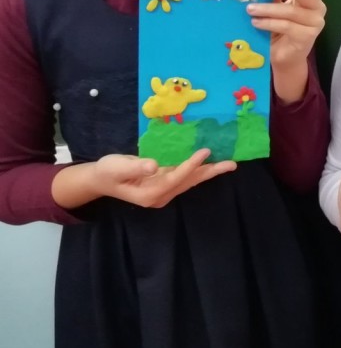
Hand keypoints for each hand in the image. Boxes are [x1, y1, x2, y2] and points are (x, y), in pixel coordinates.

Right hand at [91, 149, 235, 207]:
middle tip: (232, 164)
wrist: (101, 180)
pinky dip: (199, 170)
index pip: (175, 178)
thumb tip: (153, 165)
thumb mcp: (116, 167)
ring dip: (209, 171)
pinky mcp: (166, 185)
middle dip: (210, 172)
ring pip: (190, 181)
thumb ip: (135, 167)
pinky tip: (210, 163)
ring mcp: (164, 192)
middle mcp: (160, 196)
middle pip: (189, 183)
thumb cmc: (107, 172)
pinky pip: (186, 177)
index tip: (205, 151)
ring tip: (228, 164)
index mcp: (149, 193)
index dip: (190, 165)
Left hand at [249, 0, 326, 102]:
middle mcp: (317, 7)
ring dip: (267, 9)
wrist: (285, 58)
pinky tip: (256, 23)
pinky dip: (268, 23)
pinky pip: (286, 26)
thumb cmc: (280, 30)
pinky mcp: (308, 37)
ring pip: (291, 11)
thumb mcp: (275, 9)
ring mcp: (315, 23)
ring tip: (250, 10)